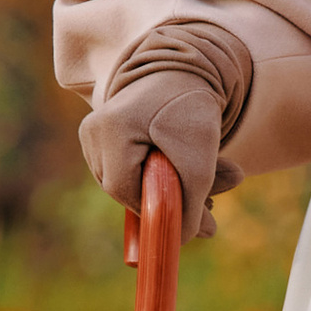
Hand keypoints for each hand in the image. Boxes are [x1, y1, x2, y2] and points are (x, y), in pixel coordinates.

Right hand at [78, 42, 243, 237]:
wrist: (185, 69)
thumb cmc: (191, 108)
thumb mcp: (200, 160)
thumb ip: (190, 204)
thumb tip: (183, 241)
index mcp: (110, 128)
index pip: (122, 188)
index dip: (153, 207)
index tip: (188, 217)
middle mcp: (94, 131)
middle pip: (124, 188)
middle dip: (170, 200)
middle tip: (213, 208)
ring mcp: (94, 133)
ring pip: (129, 180)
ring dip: (171, 188)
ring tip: (217, 183)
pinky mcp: (104, 136)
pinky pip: (129, 168)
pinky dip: (160, 175)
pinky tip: (189, 169)